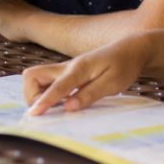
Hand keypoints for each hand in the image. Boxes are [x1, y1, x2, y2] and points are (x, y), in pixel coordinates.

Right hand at [22, 35, 151, 114]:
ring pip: (37, 78)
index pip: (57, 87)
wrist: (131, 49)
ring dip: (37, 94)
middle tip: (48, 110)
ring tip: (55, 107)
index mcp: (79, 69)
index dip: (44, 101)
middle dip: (32, 95)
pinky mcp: (68, 72)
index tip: (34, 114)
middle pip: (33, 75)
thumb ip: (89, 94)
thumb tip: (68, 107)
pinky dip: (46, 92)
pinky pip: (48, 81)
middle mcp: (67, 67)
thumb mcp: (113, 83)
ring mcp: (66, 69)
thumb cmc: (124, 65)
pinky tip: (61, 102)